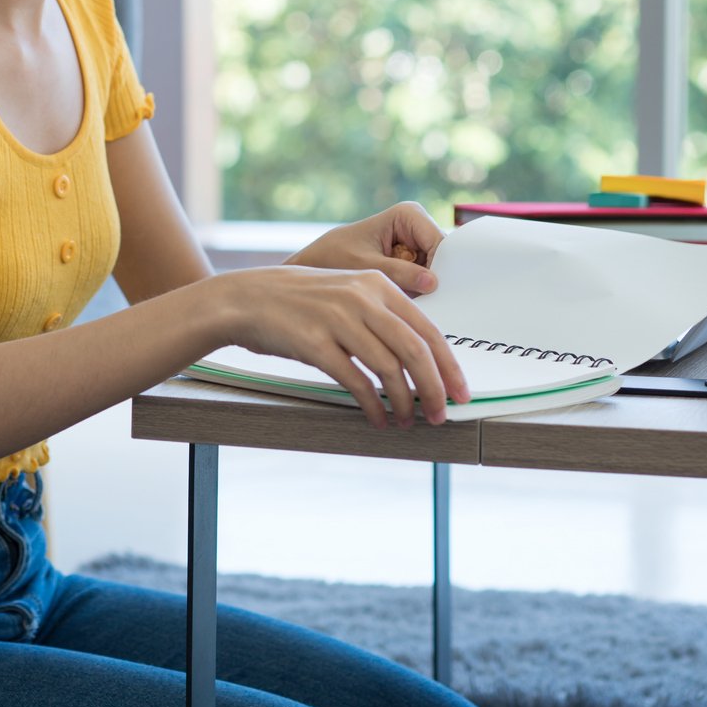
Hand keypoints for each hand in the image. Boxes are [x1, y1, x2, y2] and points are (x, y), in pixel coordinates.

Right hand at [213, 264, 469, 426]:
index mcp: (376, 285)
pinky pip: (355, 381)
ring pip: (389, 368)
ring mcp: (338, 319)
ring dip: (405, 402)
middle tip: (443, 414)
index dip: (449, 365)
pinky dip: (372, 405)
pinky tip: (378, 419)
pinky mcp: (315, 343)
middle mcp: (361, 298)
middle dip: (435, 388)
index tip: (460, 391)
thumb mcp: (346, 292)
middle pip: (415, 350)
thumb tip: (419, 359)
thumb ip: (381, 315)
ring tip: (408, 421)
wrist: (246, 298)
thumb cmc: (297, 301)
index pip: (428, 329)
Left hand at [284, 202, 445, 295]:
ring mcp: (417, 247)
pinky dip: (415, 297)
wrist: (314, 266)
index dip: (440, 270)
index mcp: (409, 215)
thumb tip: (433, 283)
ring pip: (436, 275)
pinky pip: (424, 284)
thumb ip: (399, 273)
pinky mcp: (412, 266)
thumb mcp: (365, 266)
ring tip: (404, 304)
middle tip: (421, 304)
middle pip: (442, 261)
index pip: (440, 244)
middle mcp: (418, 228)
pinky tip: (401, 306)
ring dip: (423, 293)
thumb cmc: (333, 257)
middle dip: (433, 284)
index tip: (434, 294)